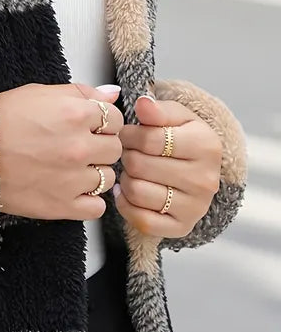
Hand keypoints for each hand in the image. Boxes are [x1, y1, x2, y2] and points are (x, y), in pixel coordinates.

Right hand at [0, 82, 123, 219]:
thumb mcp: (39, 93)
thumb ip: (81, 92)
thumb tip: (113, 95)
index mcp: (76, 114)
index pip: (115, 119)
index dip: (103, 122)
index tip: (89, 127)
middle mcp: (79, 146)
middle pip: (114, 148)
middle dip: (99, 146)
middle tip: (77, 147)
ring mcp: (73, 178)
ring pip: (107, 178)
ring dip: (93, 173)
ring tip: (69, 169)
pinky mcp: (62, 205)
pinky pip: (96, 208)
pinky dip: (88, 201)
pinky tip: (71, 190)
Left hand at [115, 94, 222, 238]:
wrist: (197, 170)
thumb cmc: (181, 139)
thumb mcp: (175, 117)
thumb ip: (158, 109)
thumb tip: (143, 104)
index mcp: (206, 145)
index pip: (149, 139)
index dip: (129, 134)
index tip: (128, 133)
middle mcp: (205, 179)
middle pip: (139, 165)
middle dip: (127, 156)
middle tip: (129, 153)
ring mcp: (195, 207)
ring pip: (136, 191)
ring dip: (125, 179)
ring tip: (132, 172)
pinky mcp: (181, 227)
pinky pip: (140, 219)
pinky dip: (127, 204)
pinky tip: (130, 192)